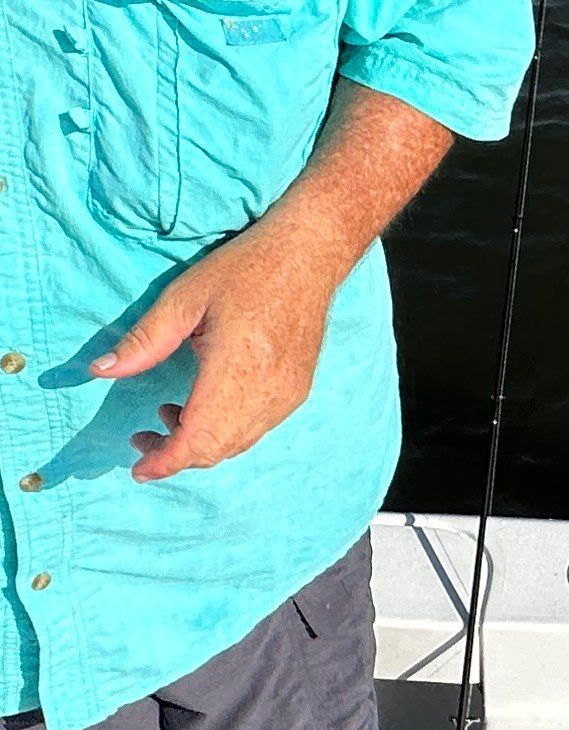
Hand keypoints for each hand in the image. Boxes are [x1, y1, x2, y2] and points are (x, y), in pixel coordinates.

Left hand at [92, 222, 343, 480]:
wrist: (307, 260)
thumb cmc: (243, 271)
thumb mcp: (182, 299)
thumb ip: (143, 342)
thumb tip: (101, 371)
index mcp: (236, 370)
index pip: (198, 440)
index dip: (166, 462)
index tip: (139, 470)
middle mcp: (266, 394)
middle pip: (217, 450)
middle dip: (177, 457)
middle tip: (143, 440)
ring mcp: (286, 398)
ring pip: (237, 445)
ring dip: (201, 445)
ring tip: (168, 418)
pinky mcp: (295, 394)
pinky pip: (256, 431)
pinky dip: (225, 433)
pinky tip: (204, 408)